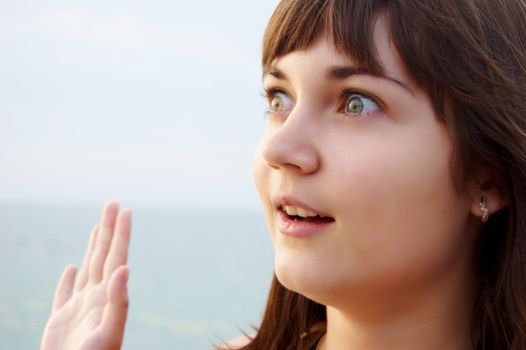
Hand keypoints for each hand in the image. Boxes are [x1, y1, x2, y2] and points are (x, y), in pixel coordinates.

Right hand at [41, 202, 131, 349]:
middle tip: (112, 204)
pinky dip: (67, 279)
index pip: (117, 257)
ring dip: (93, 247)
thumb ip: (119, 301)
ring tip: (98, 228)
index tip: (125, 210)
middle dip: (108, 229)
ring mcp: (79, 308)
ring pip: (87, 269)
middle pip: (104, 256)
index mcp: (108, 296)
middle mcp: (96, 298)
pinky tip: (71, 267)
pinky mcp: (61, 322)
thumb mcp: (109, 331)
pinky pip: (64, 294)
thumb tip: (126, 268)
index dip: (121, 233)